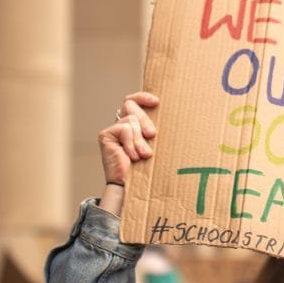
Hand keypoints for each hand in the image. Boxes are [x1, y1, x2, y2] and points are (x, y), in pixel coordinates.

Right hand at [98, 92, 157, 214]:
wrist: (131, 185)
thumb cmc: (147, 167)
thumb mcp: (154, 144)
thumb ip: (155, 130)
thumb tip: (176, 115)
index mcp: (134, 123)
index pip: (133, 100)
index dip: (142, 97)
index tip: (156, 102)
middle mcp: (121, 123)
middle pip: (131, 105)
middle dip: (145, 120)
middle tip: (152, 135)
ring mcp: (113, 129)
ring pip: (131, 120)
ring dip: (139, 140)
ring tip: (143, 155)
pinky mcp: (106, 135)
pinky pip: (124, 130)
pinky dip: (131, 144)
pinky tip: (132, 157)